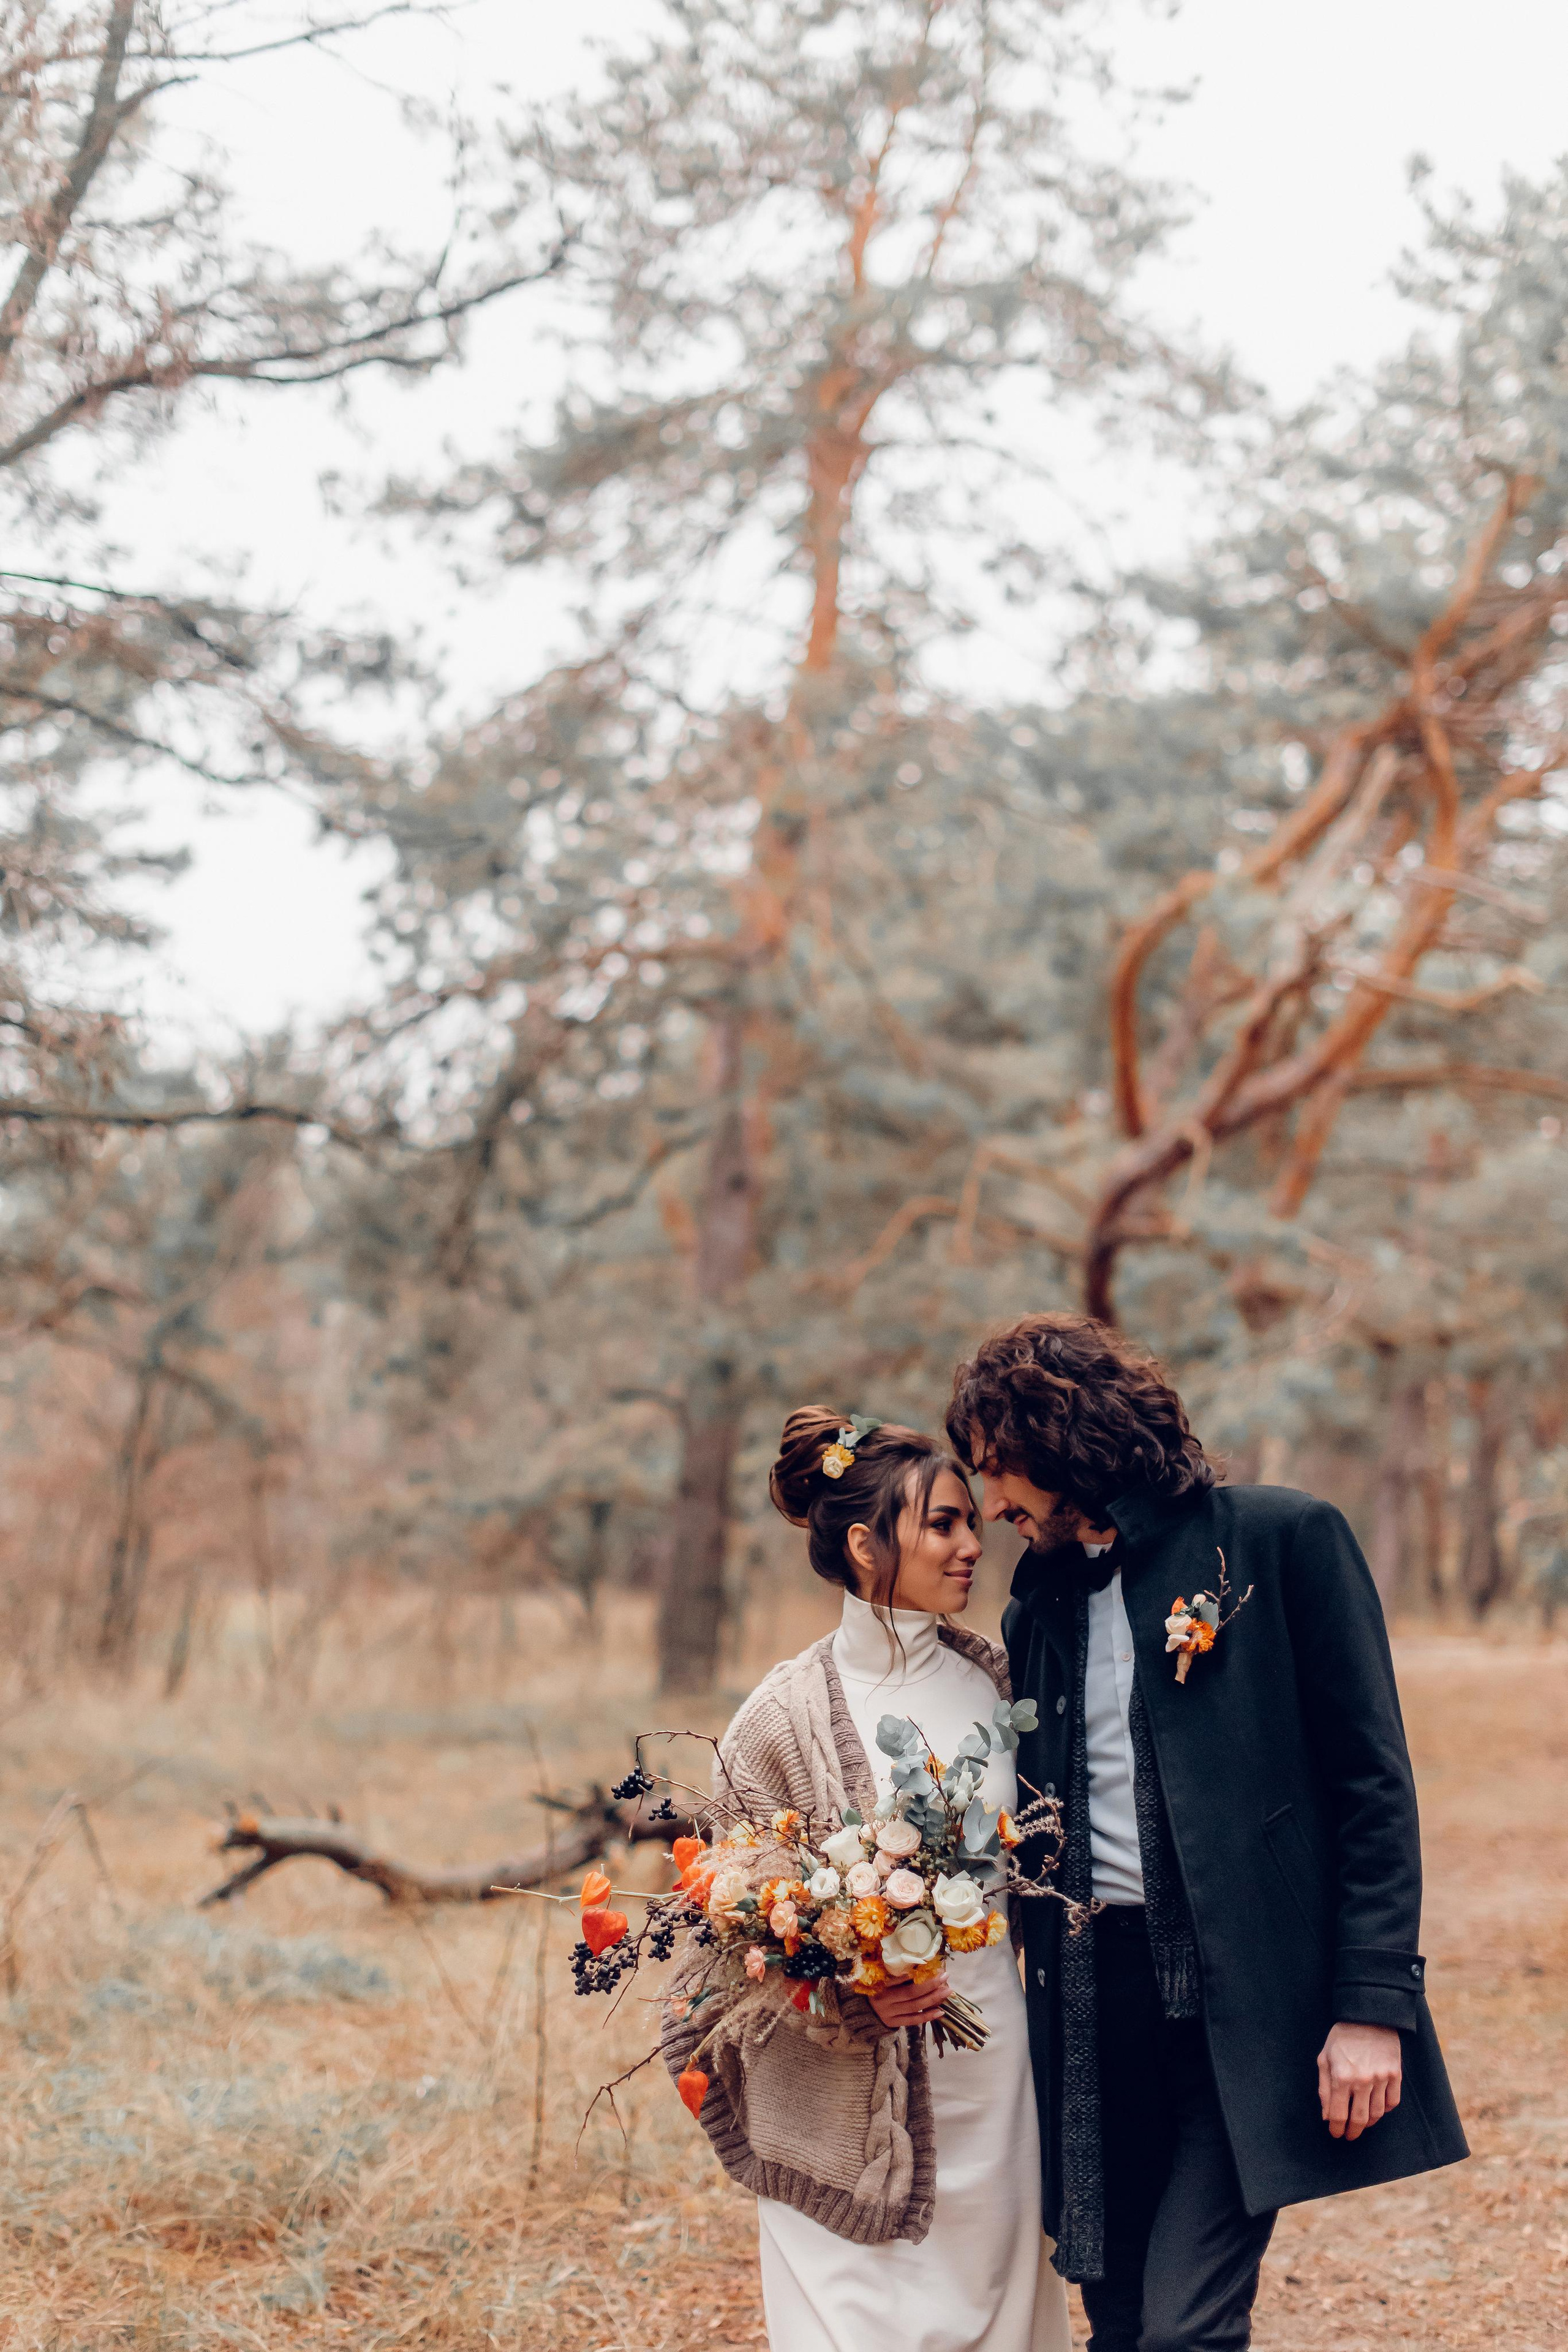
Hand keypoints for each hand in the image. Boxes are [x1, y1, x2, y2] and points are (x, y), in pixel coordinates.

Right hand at [868, 1970, 949, 2029]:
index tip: (933, 1967)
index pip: (901, 1978)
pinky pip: (912, 2020)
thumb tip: (919, 1964)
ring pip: (914, 2007)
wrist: (862, 2011)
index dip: (917, 1974)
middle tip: (945, 1977)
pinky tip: (940, 2011)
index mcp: (881, 1984)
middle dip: (930, 1985)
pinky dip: (927, 2016)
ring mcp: (890, 2013)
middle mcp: (885, 1999)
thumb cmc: (875, 1988)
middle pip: (911, 1993)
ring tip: (947, 1992)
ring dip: (932, 1999)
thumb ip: (896, 1973)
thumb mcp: (881, 1977)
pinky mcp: (893, 2023)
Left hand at [1317, 2021, 1401, 2140]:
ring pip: (1377, 2114)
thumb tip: (1326, 2116)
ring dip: (1369, 2123)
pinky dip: (1385, 2110)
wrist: (1368, 2015)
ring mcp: (1381, 2078)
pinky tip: (1377, 2109)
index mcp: (1341, 2077)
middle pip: (1360, 2119)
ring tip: (1362, 2123)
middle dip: (1353, 2131)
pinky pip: (1392, 2102)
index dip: (1336, 2128)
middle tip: (1349, 2135)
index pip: (1339, 2114)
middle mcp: (1362, 2081)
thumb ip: (1324, 2088)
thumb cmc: (1342, 2036)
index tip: (1335, 2134)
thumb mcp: (1325, 2058)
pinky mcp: (1395, 2074)